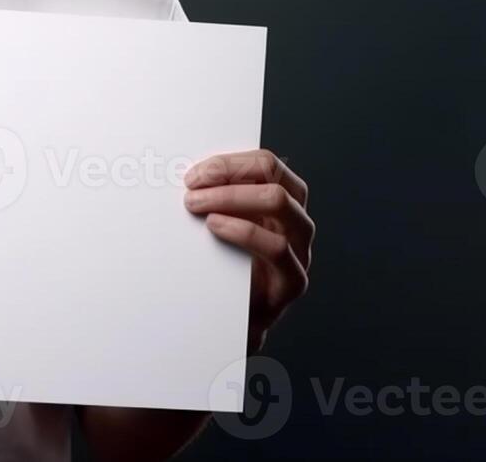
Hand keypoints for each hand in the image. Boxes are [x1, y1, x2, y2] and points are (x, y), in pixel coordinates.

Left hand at [183, 149, 312, 352]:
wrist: (230, 323)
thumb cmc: (222, 268)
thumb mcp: (220, 225)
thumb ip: (214, 199)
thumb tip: (186, 175)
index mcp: (282, 200)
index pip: (267, 163)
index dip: (230, 162)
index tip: (195, 173)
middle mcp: (296, 221)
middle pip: (275, 178)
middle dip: (229, 176)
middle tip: (191, 188)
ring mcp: (299, 250)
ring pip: (280, 203)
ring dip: (232, 197)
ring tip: (196, 205)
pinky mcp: (293, 281)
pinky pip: (277, 247)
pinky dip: (243, 231)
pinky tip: (215, 227)